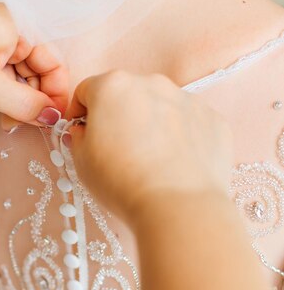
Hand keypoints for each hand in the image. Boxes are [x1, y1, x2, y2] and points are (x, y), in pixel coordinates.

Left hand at [0, 3, 67, 125]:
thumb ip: (25, 104)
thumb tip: (53, 118)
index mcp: (15, 25)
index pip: (53, 59)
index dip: (57, 91)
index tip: (54, 119)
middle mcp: (8, 28)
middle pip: (38, 68)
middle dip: (35, 99)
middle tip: (27, 124)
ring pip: (21, 75)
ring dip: (19, 100)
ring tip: (8, 120)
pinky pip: (4, 75)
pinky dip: (5, 94)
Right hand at [67, 71, 232, 223]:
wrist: (178, 206)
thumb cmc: (122, 182)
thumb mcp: (81, 161)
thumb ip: (78, 137)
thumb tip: (85, 131)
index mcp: (113, 86)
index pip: (87, 90)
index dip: (79, 113)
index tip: (81, 132)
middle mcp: (152, 83)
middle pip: (126, 95)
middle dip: (118, 117)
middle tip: (116, 151)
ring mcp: (186, 99)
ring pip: (160, 107)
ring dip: (151, 125)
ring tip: (150, 162)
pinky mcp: (212, 119)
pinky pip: (188, 123)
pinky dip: (180, 138)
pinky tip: (175, 166)